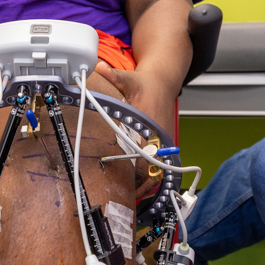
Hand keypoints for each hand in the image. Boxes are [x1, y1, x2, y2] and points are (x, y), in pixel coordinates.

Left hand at [95, 60, 177, 195]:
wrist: (163, 82)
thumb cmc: (144, 83)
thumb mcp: (129, 78)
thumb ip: (114, 75)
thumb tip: (100, 67)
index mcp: (149, 123)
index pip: (145, 153)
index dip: (137, 171)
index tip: (128, 184)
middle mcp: (158, 134)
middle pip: (151, 166)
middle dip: (140, 183)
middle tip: (126, 197)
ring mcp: (162, 140)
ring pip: (157, 168)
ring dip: (147, 183)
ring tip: (134, 198)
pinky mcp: (163, 143)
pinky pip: (158, 164)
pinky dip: (151, 176)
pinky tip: (141, 188)